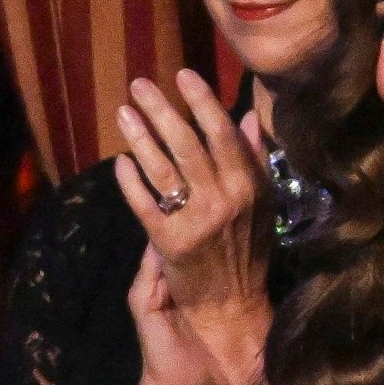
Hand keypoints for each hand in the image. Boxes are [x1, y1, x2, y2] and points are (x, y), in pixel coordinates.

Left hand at [113, 69, 273, 384]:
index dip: (202, 102)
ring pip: (163, 170)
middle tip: (140, 85)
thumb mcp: (262, 205)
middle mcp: (225, 202)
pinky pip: (146, 205)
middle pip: (188, 145)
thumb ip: (253, 161)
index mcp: (250, 188)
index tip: (183, 75)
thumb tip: (247, 118)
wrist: (232, 310)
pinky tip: (121, 163)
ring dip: (141, 137)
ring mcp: (196, 223)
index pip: (223, 134)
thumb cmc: (248, 254)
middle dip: (163, 111)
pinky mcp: (170, 245)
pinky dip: (131, 182)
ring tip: (124, 112)